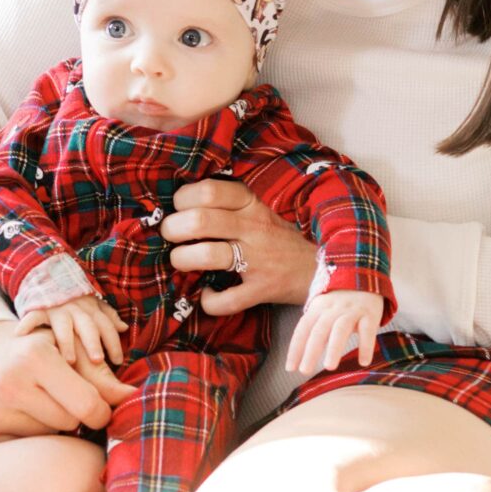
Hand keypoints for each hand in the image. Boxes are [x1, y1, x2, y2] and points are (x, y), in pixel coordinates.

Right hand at [0, 318, 133, 447]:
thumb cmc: (30, 354)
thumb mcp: (64, 353)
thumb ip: (101, 379)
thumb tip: (134, 397)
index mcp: (34, 356)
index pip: (90, 407)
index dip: (99, 410)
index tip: (93, 405)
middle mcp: (8, 384)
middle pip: (70, 425)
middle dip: (69, 415)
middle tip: (51, 396)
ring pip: (47, 440)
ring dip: (46, 428)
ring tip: (30, 406)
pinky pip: (23, 452)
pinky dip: (25, 440)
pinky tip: (14, 419)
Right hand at [21, 292, 126, 370]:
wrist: (49, 277)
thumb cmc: (75, 301)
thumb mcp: (94, 305)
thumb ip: (108, 316)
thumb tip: (124, 328)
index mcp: (91, 310)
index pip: (105, 325)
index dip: (113, 342)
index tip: (117, 361)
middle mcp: (76, 309)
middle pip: (87, 326)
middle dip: (93, 342)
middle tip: (97, 361)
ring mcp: (57, 309)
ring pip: (63, 325)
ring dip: (67, 342)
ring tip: (70, 360)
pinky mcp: (39, 308)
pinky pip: (33, 316)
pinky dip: (28, 324)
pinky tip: (23, 336)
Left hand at [162, 179, 317, 316]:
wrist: (320, 269)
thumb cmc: (277, 238)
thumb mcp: (257, 210)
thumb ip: (226, 205)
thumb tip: (178, 205)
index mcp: (251, 205)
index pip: (209, 190)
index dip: (183, 199)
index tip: (178, 208)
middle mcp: (254, 228)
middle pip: (201, 221)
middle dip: (173, 229)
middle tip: (170, 236)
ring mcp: (259, 260)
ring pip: (208, 256)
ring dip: (183, 259)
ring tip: (181, 261)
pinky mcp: (262, 290)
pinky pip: (226, 300)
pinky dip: (209, 301)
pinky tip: (207, 294)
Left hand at [286, 289, 384, 377]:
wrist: (367, 276)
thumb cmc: (341, 302)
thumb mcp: (324, 308)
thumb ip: (314, 328)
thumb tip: (301, 356)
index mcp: (318, 307)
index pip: (303, 328)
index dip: (295, 348)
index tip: (290, 368)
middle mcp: (333, 308)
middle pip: (319, 330)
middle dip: (311, 351)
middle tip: (304, 371)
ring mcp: (352, 310)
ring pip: (340, 329)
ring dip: (334, 348)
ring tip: (329, 367)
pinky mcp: (370, 313)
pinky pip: (368, 330)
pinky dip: (366, 346)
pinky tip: (364, 362)